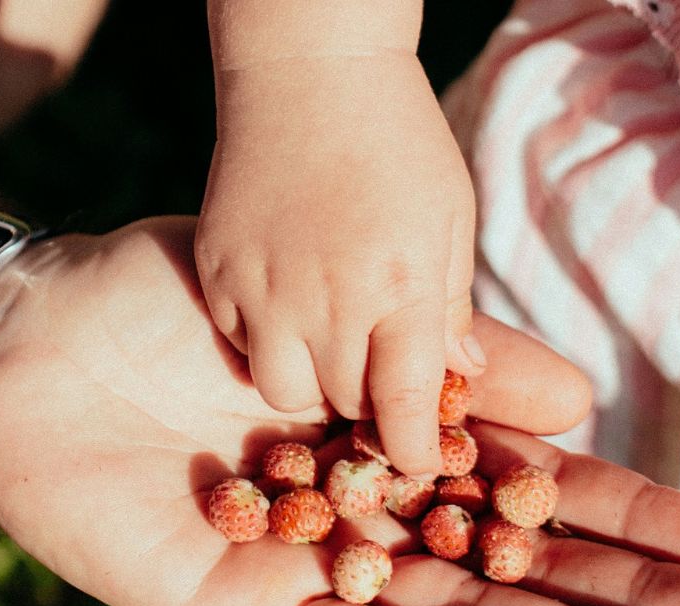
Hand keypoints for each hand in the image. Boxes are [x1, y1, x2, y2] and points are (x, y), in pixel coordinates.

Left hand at [0, 216, 679, 605]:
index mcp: (403, 456)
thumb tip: (580, 394)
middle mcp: (376, 523)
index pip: (543, 501)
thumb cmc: (184, 306)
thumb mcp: (345, 314)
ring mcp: (317, 571)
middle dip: (635, 605)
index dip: (637, 528)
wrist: (43, 332)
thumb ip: (458, 363)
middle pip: (524, 575)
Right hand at [195, 50, 478, 476]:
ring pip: (283, 388)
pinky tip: (284, 300)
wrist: (307, 67)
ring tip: (329, 340)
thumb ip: (451, 304)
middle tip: (379, 373)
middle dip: (368, 404)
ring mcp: (262, 287)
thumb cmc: (399, 139)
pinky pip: (240, 340)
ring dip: (313, 381)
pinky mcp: (218, 270)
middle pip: (344, 405)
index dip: (414, 449)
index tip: (419, 463)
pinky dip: (265, 338)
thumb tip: (461, 376)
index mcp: (399, 289)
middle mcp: (327, 300)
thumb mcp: (448, 216)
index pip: (406, 408)